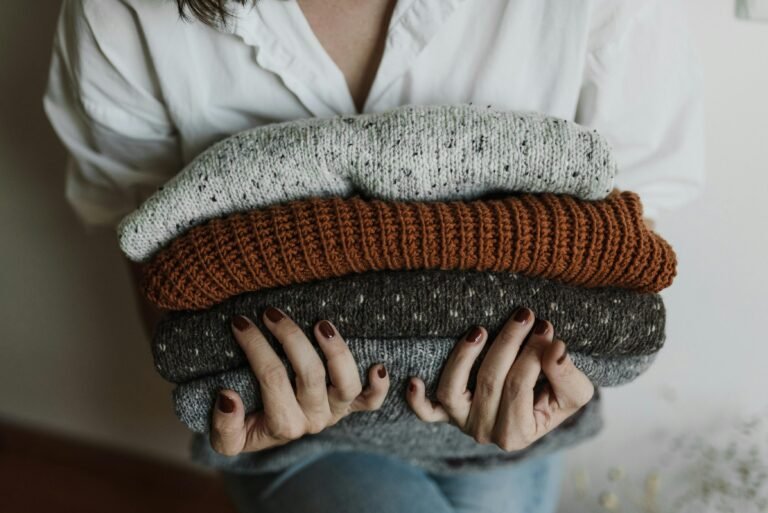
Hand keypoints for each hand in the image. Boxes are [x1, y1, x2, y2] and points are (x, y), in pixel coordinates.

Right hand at [210, 307, 389, 454]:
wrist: (266, 435)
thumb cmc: (245, 426)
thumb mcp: (226, 438)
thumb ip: (224, 426)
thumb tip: (228, 397)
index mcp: (283, 425)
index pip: (271, 378)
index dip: (256, 346)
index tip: (240, 322)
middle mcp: (314, 419)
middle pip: (309, 374)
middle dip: (289, 337)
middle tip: (270, 312)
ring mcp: (336, 411)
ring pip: (346, 383)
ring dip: (336, 351)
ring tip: (320, 323)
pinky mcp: (351, 405)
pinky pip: (372, 400)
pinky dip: (379, 385)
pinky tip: (378, 365)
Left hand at [406, 307, 593, 451]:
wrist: (540, 403)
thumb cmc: (556, 394)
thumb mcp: (574, 391)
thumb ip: (566, 374)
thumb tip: (555, 348)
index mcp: (517, 435)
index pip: (519, 387)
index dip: (532, 354)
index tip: (545, 326)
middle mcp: (485, 433)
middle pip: (489, 382)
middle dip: (508, 344)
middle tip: (524, 315)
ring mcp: (461, 422)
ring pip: (452, 390)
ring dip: (464, 357)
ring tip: (480, 329)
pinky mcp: (445, 411)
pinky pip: (425, 410)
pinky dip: (417, 399)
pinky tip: (414, 379)